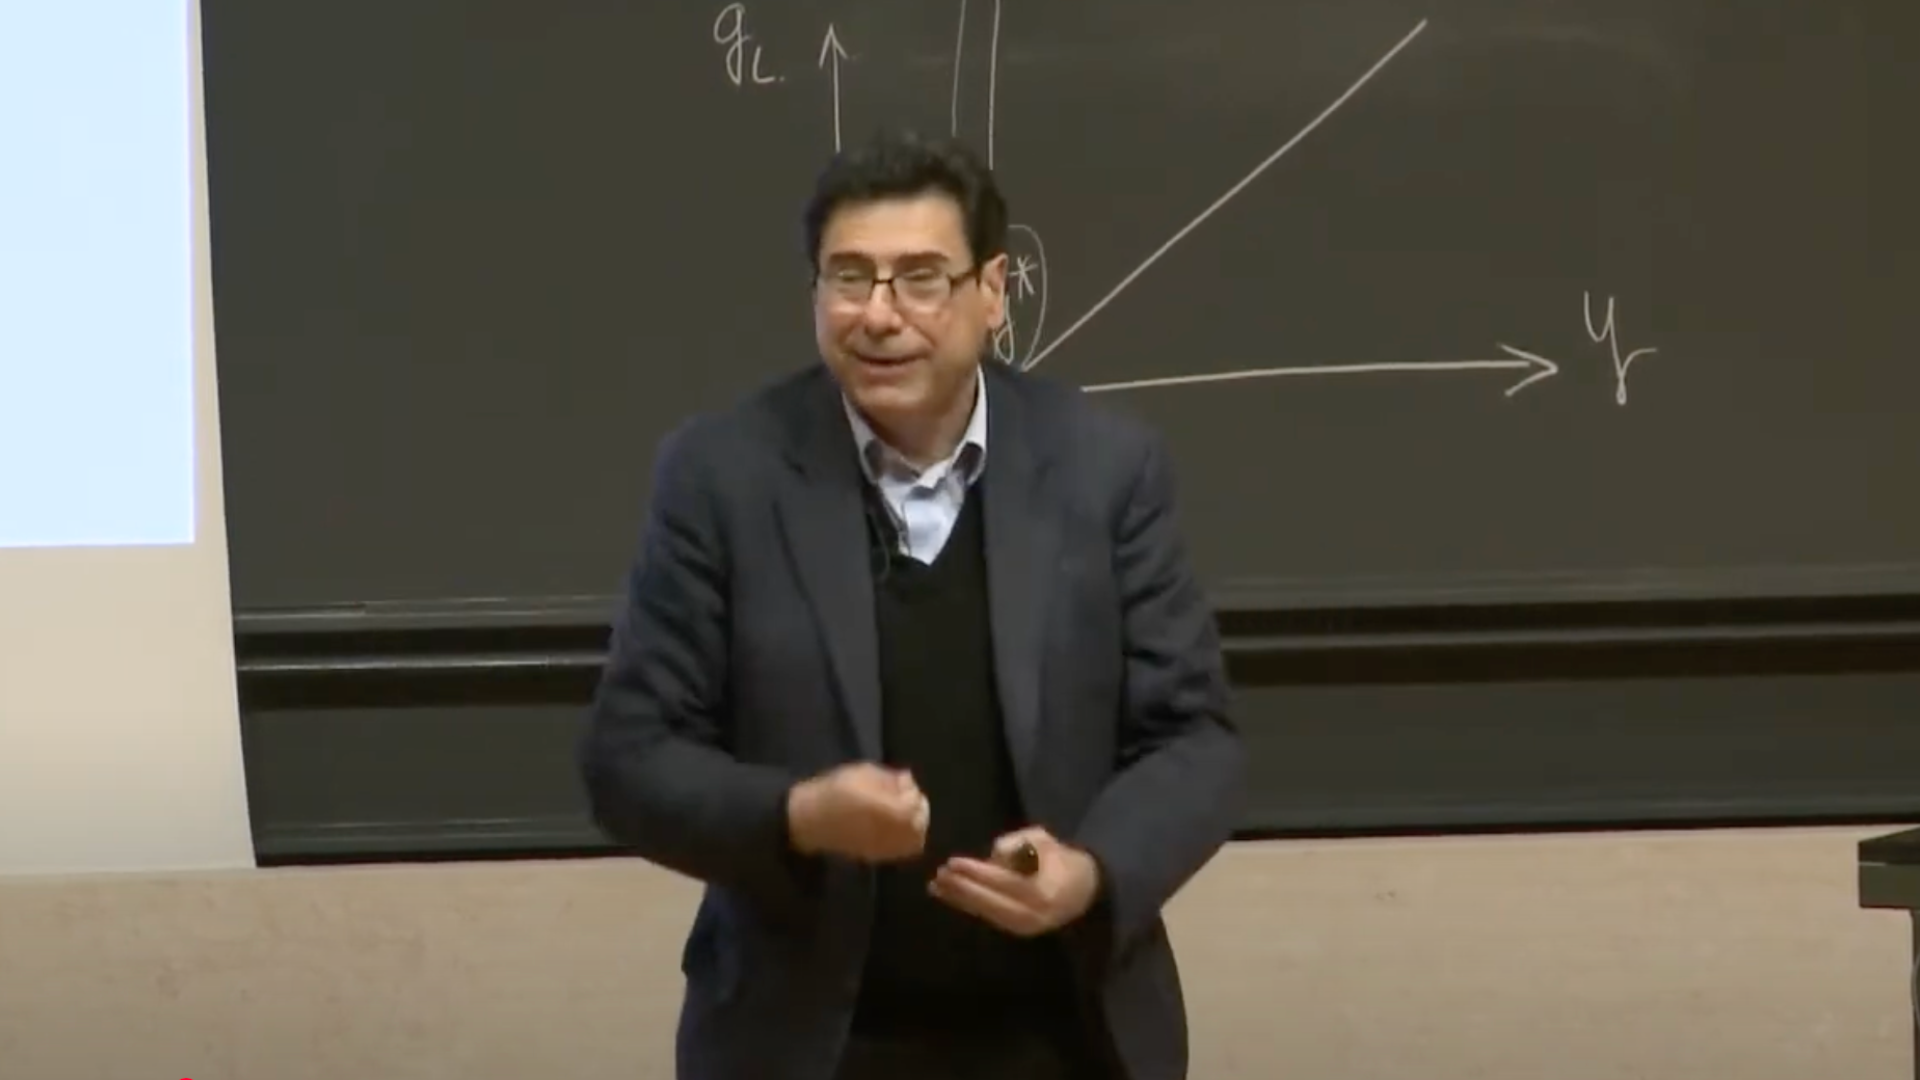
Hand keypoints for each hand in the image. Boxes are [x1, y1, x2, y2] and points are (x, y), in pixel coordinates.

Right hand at [785, 762, 929, 862]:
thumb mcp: (862, 773)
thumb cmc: (835, 791)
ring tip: (902, 814)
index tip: (906, 784)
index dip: (915, 794)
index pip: (916, 806)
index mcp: (888, 808)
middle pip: (919, 826)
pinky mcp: (876, 856)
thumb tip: (908, 780)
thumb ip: (890, 778)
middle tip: (908, 799)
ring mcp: (884, 847)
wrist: (811, 820)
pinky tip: (893, 827)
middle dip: (918, 811)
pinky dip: (904, 839)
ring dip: (914, 827)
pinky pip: (900, 851)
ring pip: (914, 841)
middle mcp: (890, 831)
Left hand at [929, 827, 1100, 936]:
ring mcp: (1026, 927)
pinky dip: (968, 907)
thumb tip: (992, 854)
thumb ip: (1018, 843)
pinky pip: (989, 918)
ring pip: (987, 913)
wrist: (1082, 890)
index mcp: (1045, 890)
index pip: (1005, 882)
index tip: (954, 862)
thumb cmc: (1059, 859)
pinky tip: (950, 897)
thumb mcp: (1043, 840)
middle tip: (940, 875)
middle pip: (992, 903)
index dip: (978, 873)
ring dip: (960, 900)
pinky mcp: (1017, 931)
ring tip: (936, 887)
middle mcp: (1035, 915)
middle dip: (963, 889)